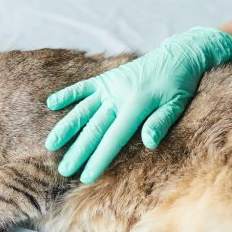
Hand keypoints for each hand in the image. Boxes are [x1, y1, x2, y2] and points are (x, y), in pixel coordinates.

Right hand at [45, 27, 231, 182]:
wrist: (179, 55)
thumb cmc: (181, 85)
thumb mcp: (178, 105)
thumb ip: (161, 122)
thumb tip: (149, 143)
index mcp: (137, 105)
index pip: (114, 138)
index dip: (99, 158)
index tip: (86, 176)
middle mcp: (119, 95)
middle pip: (94, 128)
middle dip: (78, 151)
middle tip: (64, 170)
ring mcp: (111, 85)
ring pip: (83, 109)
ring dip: (66, 127)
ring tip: (50, 144)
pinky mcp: (107, 77)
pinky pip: (84, 86)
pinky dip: (68, 94)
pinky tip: (51, 103)